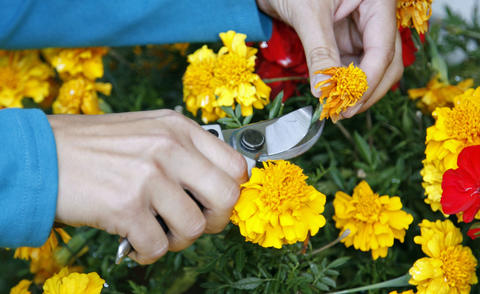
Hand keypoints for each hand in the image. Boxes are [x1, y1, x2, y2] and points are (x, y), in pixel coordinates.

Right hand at [48, 110, 246, 263]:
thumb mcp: (149, 131)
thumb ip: (186, 152)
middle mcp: (169, 148)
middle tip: (195, 223)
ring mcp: (149, 177)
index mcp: (179, 129)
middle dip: (216, 220)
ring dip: (178, 239)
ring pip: (195, 227)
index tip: (217, 203)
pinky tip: (135, 241)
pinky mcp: (126, 207)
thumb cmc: (97, 147)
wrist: (43, 155)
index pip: (236, 165)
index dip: (233, 191)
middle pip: (227, 197)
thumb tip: (220, 183)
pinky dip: (149, 252)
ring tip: (158, 230)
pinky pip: (158, 246)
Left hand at [256, 0, 402, 117]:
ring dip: (355, 90)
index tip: (349, 103)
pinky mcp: (346, 38)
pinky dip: (343, 83)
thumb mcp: (308, 14)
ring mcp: (362, 28)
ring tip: (336, 108)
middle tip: (344, 111)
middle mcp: (375, 16)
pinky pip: (352, 65)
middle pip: (386, 62)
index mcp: (377, 1)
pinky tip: (331, 95)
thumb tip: (323, 91)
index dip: (367, 81)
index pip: (383, 50)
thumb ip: (319, 52)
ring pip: (371, 68)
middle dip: (367, 90)